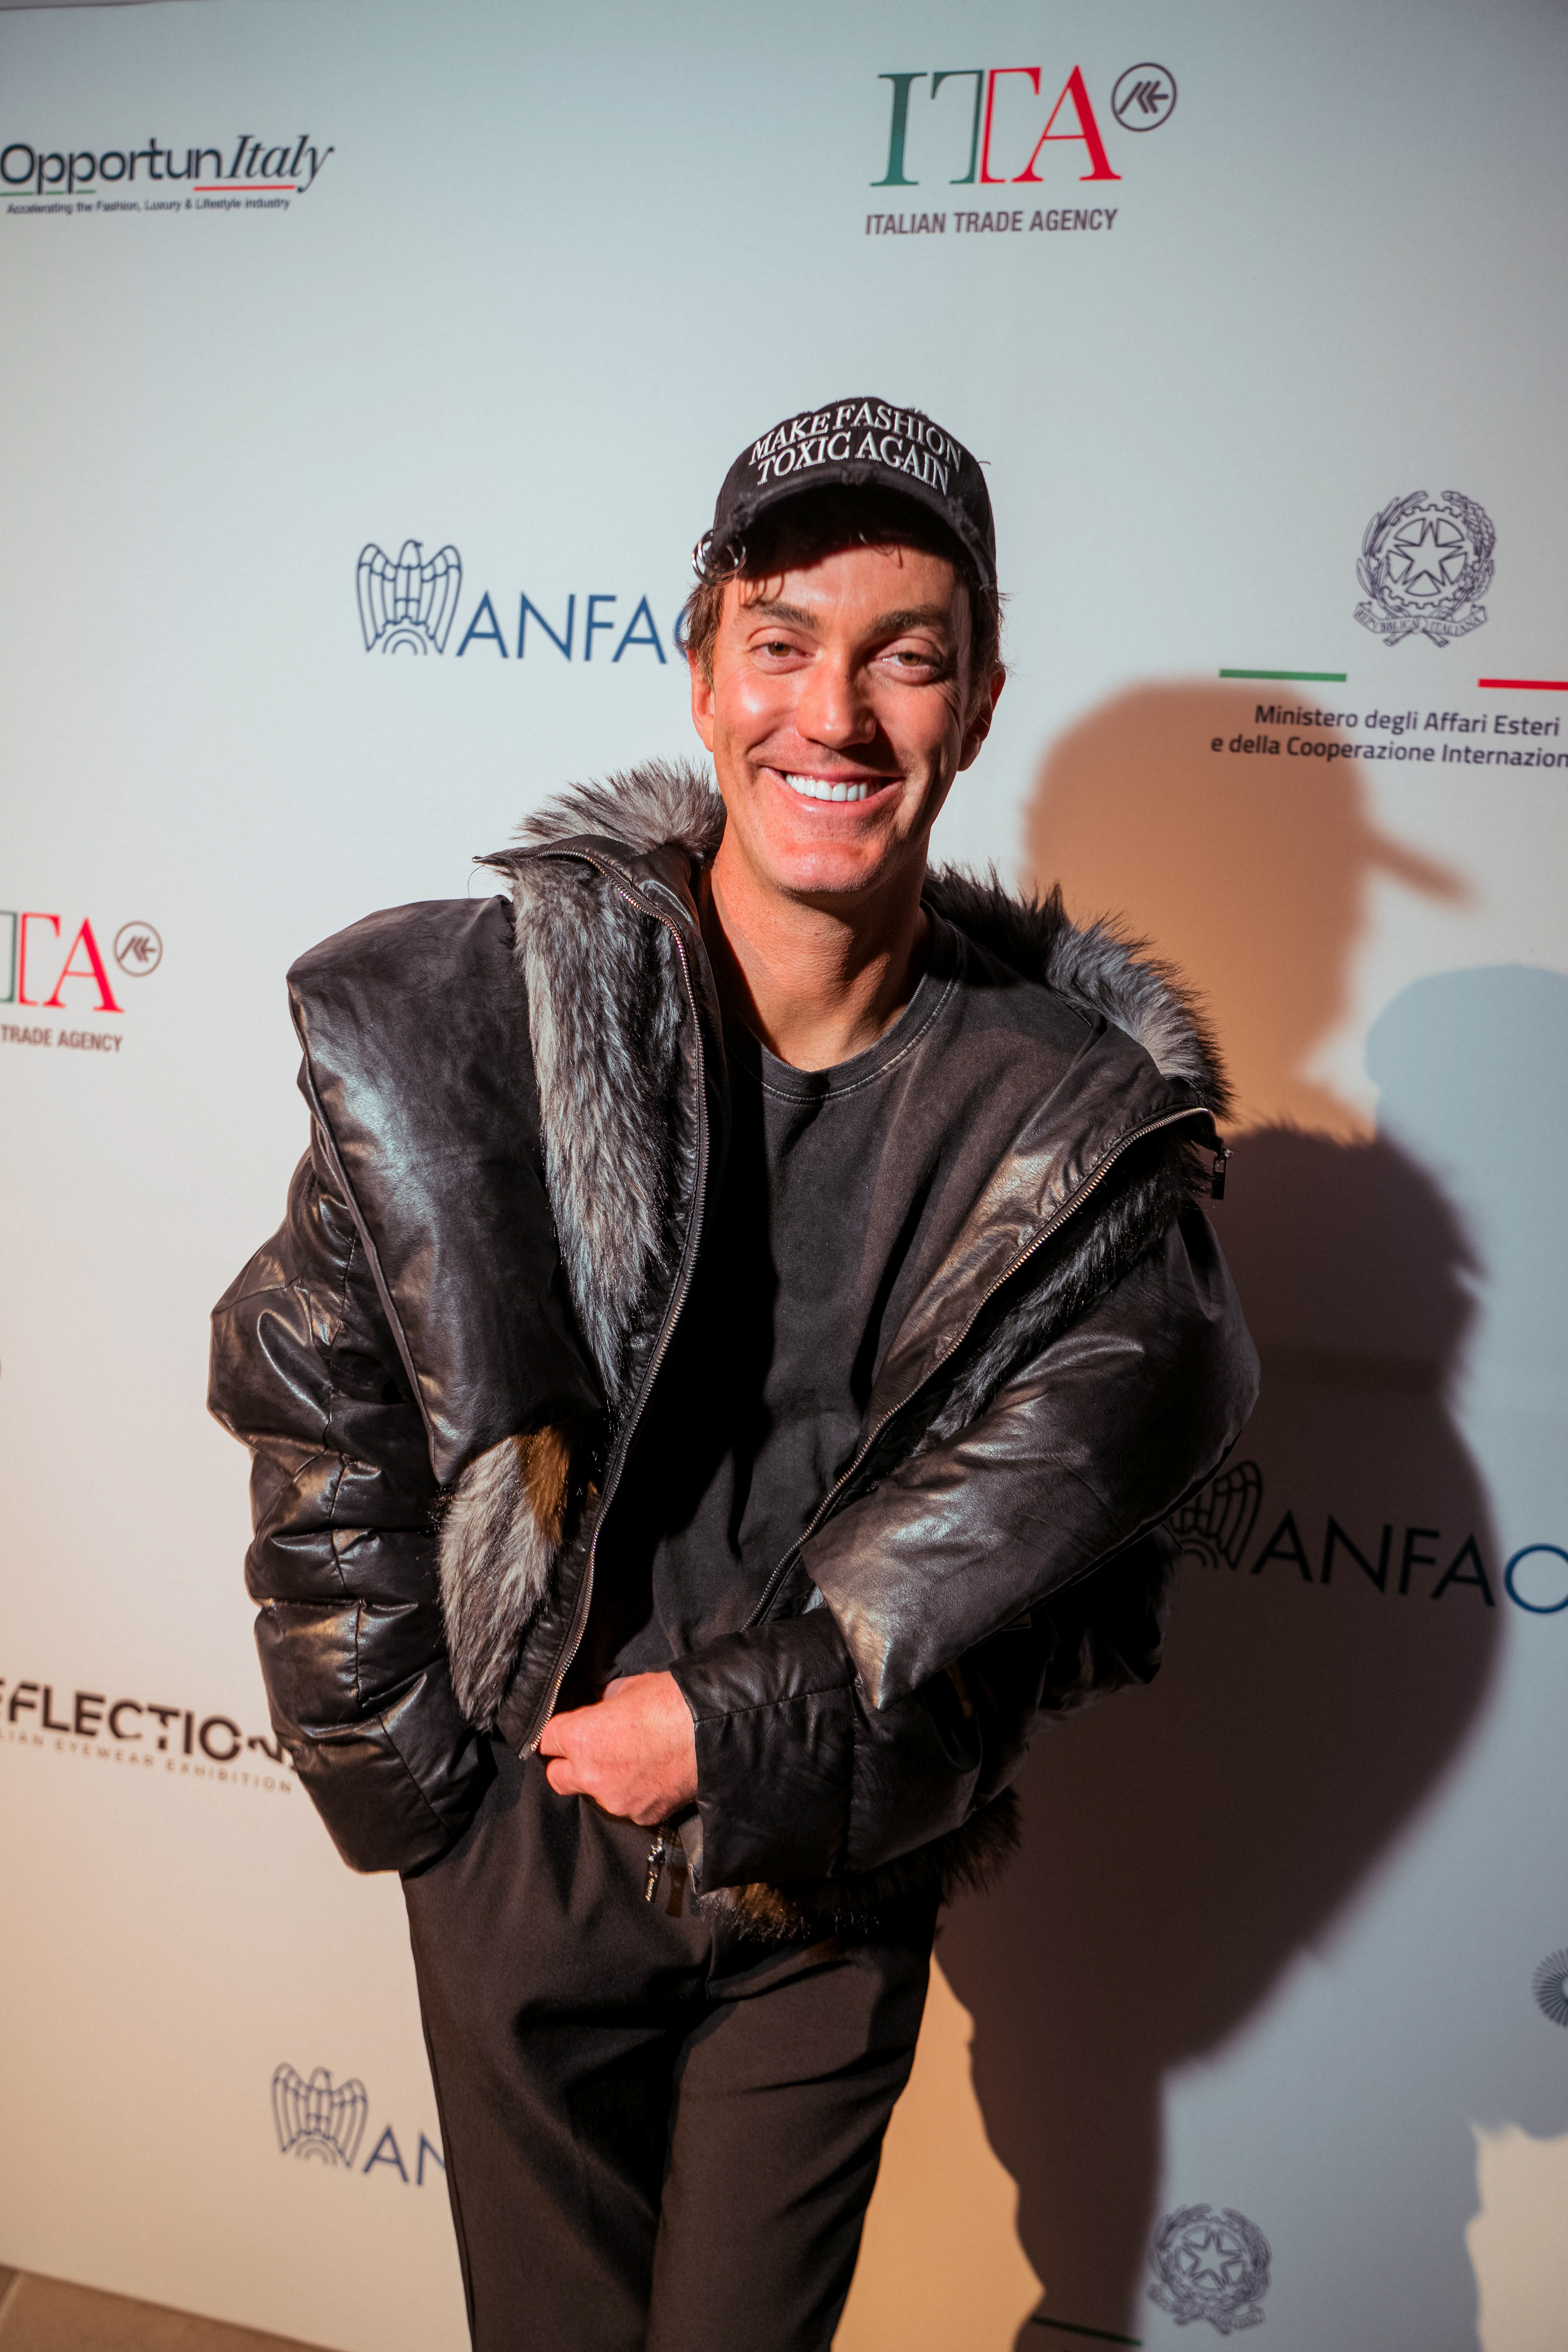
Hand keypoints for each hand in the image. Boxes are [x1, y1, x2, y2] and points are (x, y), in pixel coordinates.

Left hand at [537, 1672, 697, 1825]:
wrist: (715, 1731)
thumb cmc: (673, 1703)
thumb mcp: (628, 1688)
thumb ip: (602, 1703)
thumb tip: (598, 1707)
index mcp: (580, 1739)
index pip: (546, 1740)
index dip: (558, 1732)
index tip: (569, 1729)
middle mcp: (591, 1775)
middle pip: (557, 1777)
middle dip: (568, 1764)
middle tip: (591, 1749)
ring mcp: (616, 1800)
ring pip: (593, 1794)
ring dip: (603, 1780)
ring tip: (633, 1760)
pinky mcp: (643, 1815)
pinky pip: (626, 1806)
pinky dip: (633, 1793)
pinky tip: (652, 1774)